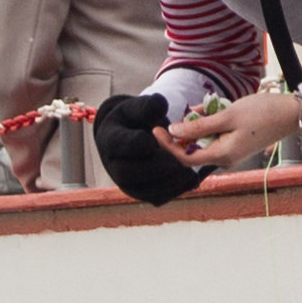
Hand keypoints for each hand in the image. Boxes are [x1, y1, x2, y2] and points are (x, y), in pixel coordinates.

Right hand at [88, 92, 204, 208]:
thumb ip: (149, 105)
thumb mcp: (140, 107)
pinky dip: (174, 191)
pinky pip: (156, 197)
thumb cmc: (137, 119)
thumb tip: (160, 105)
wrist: (134, 135)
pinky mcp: (142, 193)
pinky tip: (190, 180)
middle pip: (130, 172)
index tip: (157, 137)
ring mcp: (126, 182)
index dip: (139, 142)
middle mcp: (113, 165)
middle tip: (178, 160)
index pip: (122, 144)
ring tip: (189, 172)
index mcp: (111, 140)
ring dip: (168, 182)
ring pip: (144, 189)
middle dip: (156, 167)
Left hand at [166, 90, 301, 174]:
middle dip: (183, 132)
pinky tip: (210, 110)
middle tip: (182, 111)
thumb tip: (174, 131)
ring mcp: (231, 152)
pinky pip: (215, 137)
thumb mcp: (228, 115)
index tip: (156, 129)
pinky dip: (208, 124)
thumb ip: (200, 125)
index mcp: (222, 155)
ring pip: (203, 142)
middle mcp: (225, 159)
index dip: (168, 145)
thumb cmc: (263, 113)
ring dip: (197, 126)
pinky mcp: (236, 144)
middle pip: (193, 150)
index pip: (185, 157)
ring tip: (199, 108)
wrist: (293, 113)